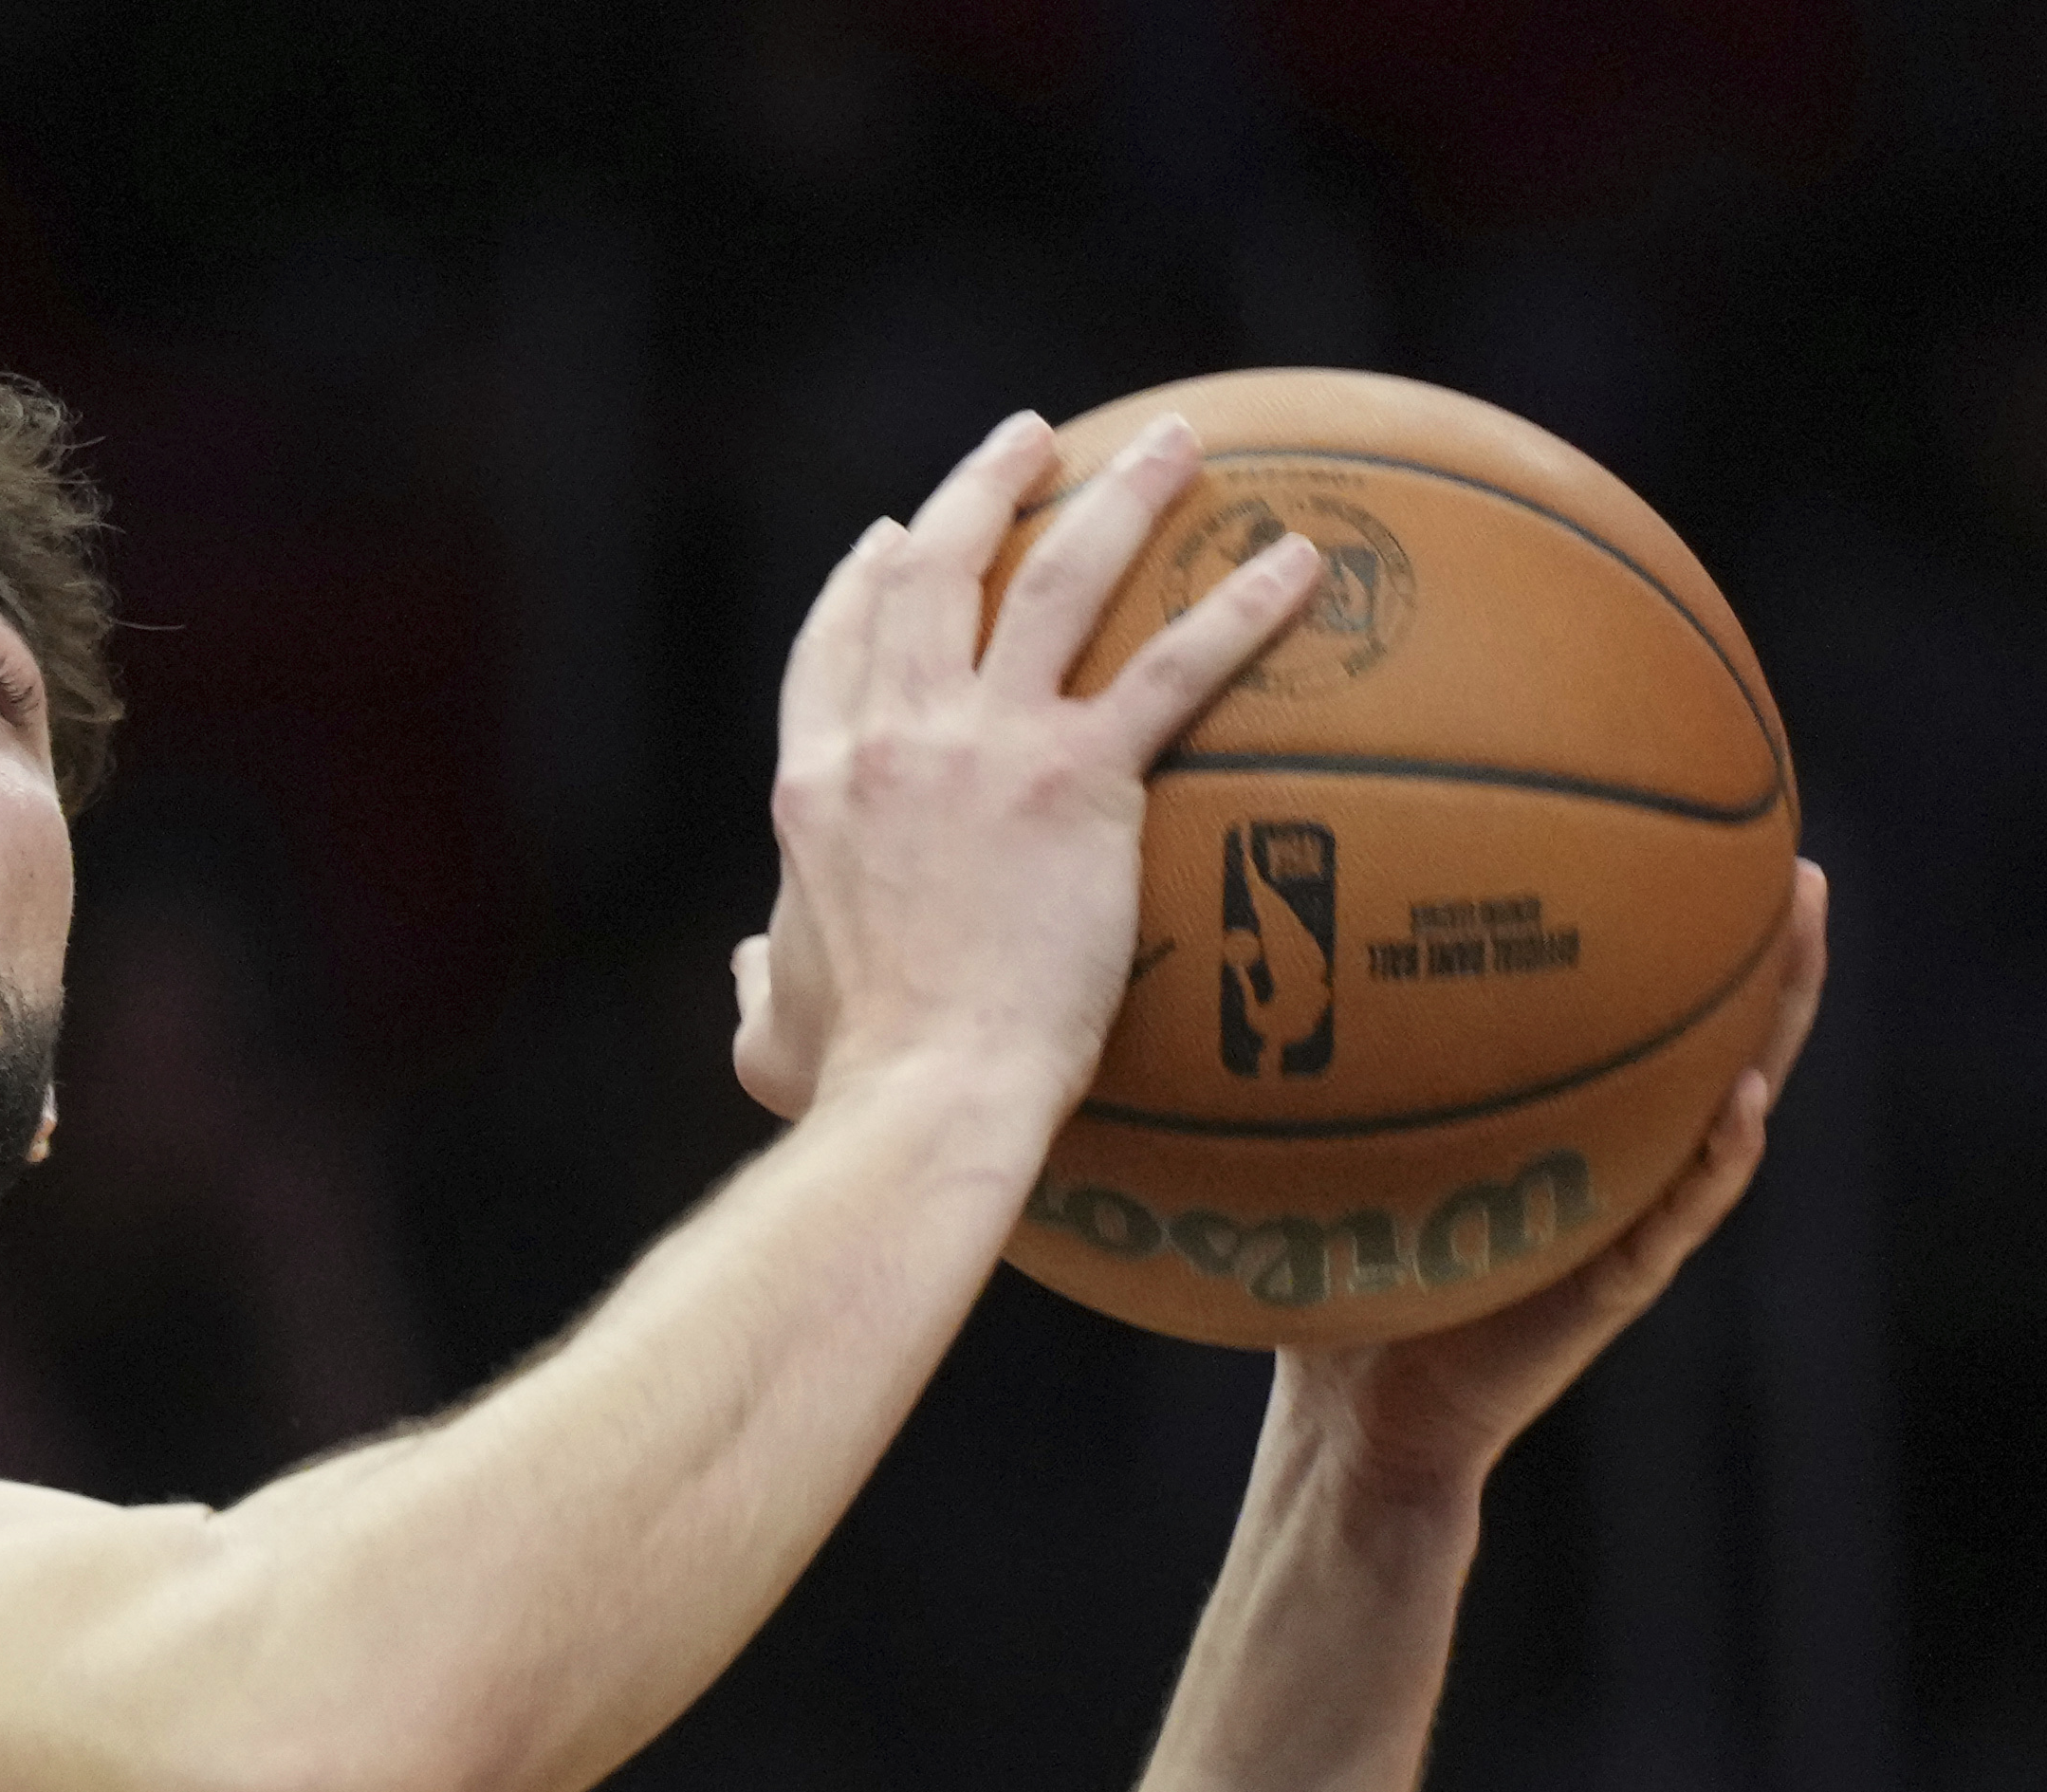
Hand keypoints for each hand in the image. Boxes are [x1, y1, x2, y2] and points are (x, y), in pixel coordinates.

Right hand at [735, 412, 1321, 1123]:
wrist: (924, 1093)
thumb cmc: (852, 1083)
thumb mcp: (773, 1029)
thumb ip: (757, 982)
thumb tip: (747, 966)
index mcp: (816, 788)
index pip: (835, 647)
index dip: (863, 580)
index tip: (893, 535)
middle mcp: (891, 739)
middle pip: (935, 572)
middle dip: (983, 488)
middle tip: (1036, 443)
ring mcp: (985, 748)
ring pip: (1057, 579)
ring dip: (1119, 496)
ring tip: (1176, 444)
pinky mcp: (1079, 781)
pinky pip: (1174, 669)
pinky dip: (1240, 607)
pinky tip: (1299, 564)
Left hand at [1279, 862, 1831, 1501]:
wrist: (1362, 1420)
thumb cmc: (1347, 1281)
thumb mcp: (1338, 1159)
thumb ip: (1325, 1081)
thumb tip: (1243, 968)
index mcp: (1572, 1126)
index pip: (1639, 1013)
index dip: (1680, 935)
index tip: (1709, 837)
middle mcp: (1619, 1159)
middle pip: (1718, 1038)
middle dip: (1766, 953)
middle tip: (1797, 859)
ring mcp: (1633, 1216)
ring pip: (1736, 1105)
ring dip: (1779, 1023)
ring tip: (1804, 935)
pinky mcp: (1619, 1283)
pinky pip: (1687, 1210)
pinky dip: (1720, 1156)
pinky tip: (1745, 1099)